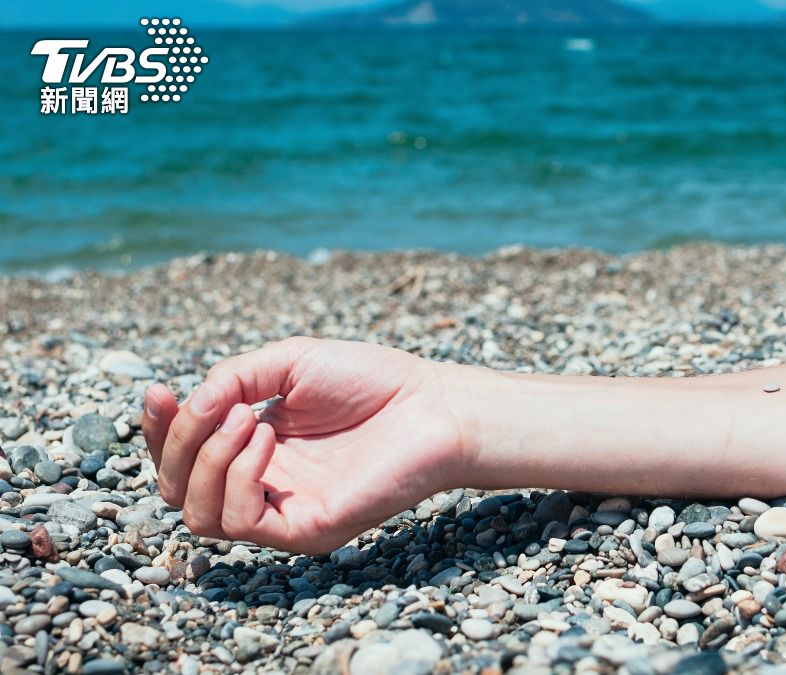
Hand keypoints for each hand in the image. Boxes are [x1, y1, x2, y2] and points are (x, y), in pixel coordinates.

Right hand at [142, 337, 467, 554]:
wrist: (434, 404)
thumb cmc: (372, 381)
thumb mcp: (289, 363)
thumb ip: (232, 378)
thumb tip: (187, 406)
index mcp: (254, 448)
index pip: (182, 457)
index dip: (158, 430)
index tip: (157, 392)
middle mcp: (263, 484)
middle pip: (177, 490)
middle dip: (173, 445)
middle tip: (210, 406)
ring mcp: (283, 512)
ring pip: (198, 514)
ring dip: (209, 459)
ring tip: (251, 420)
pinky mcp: (306, 530)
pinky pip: (240, 521)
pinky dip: (238, 476)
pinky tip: (268, 438)